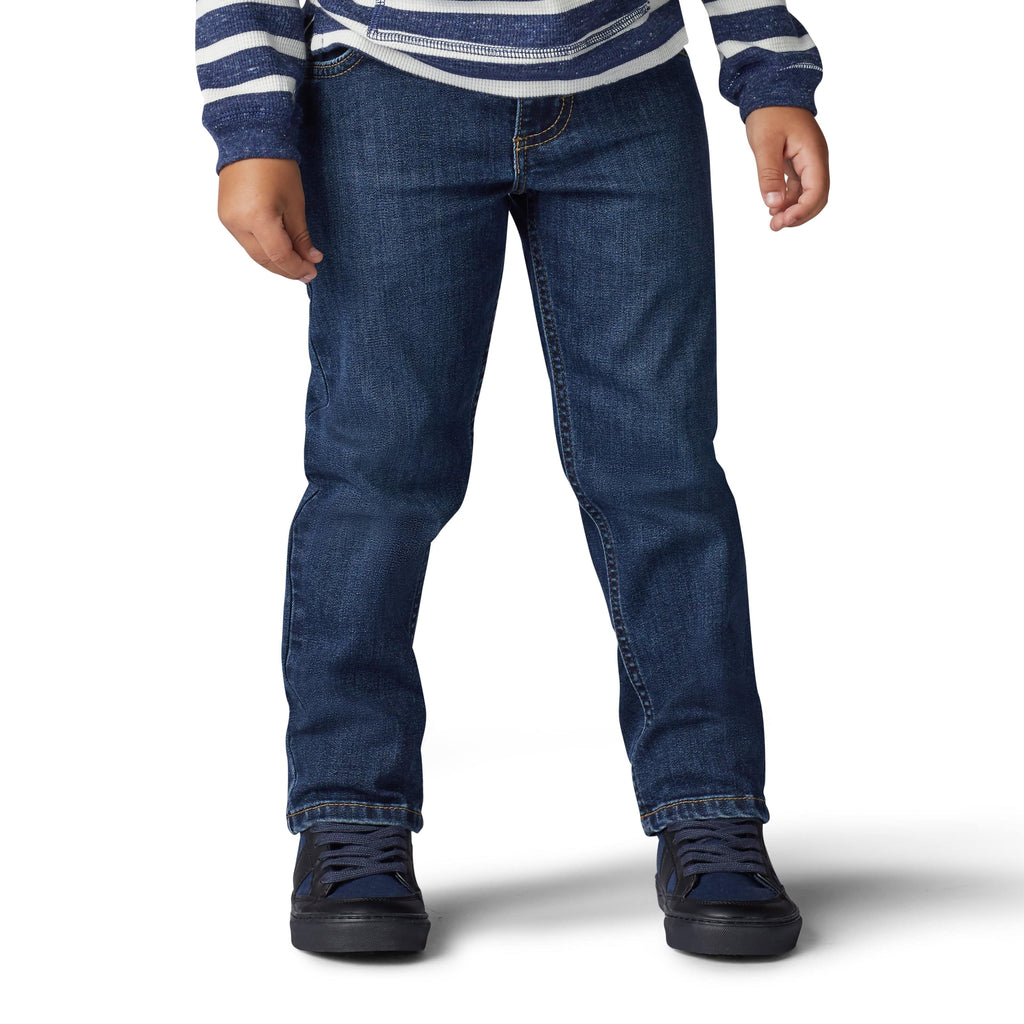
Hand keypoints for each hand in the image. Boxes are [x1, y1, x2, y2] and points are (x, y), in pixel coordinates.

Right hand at [217, 158, 322, 281]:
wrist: (250, 139)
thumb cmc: (276, 166)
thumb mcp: (295, 203)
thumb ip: (301, 236)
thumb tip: (310, 258)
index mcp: (257, 219)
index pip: (279, 256)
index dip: (297, 267)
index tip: (313, 270)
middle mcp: (237, 223)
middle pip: (264, 259)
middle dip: (287, 269)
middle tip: (306, 272)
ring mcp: (228, 221)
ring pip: (254, 253)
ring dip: (275, 262)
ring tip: (295, 264)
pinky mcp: (225, 216)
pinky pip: (246, 242)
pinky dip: (263, 250)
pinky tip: (278, 250)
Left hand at [744, 107, 829, 230]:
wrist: (771, 88)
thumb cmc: (769, 112)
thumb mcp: (765, 144)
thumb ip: (769, 174)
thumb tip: (773, 205)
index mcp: (813, 154)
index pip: (817, 191)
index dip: (802, 211)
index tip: (782, 221)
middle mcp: (816, 159)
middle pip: (817, 197)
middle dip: (799, 215)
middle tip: (775, 226)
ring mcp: (809, 161)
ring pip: (809, 194)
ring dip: (793, 210)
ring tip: (772, 220)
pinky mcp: (799, 161)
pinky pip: (800, 187)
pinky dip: (789, 200)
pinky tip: (774, 207)